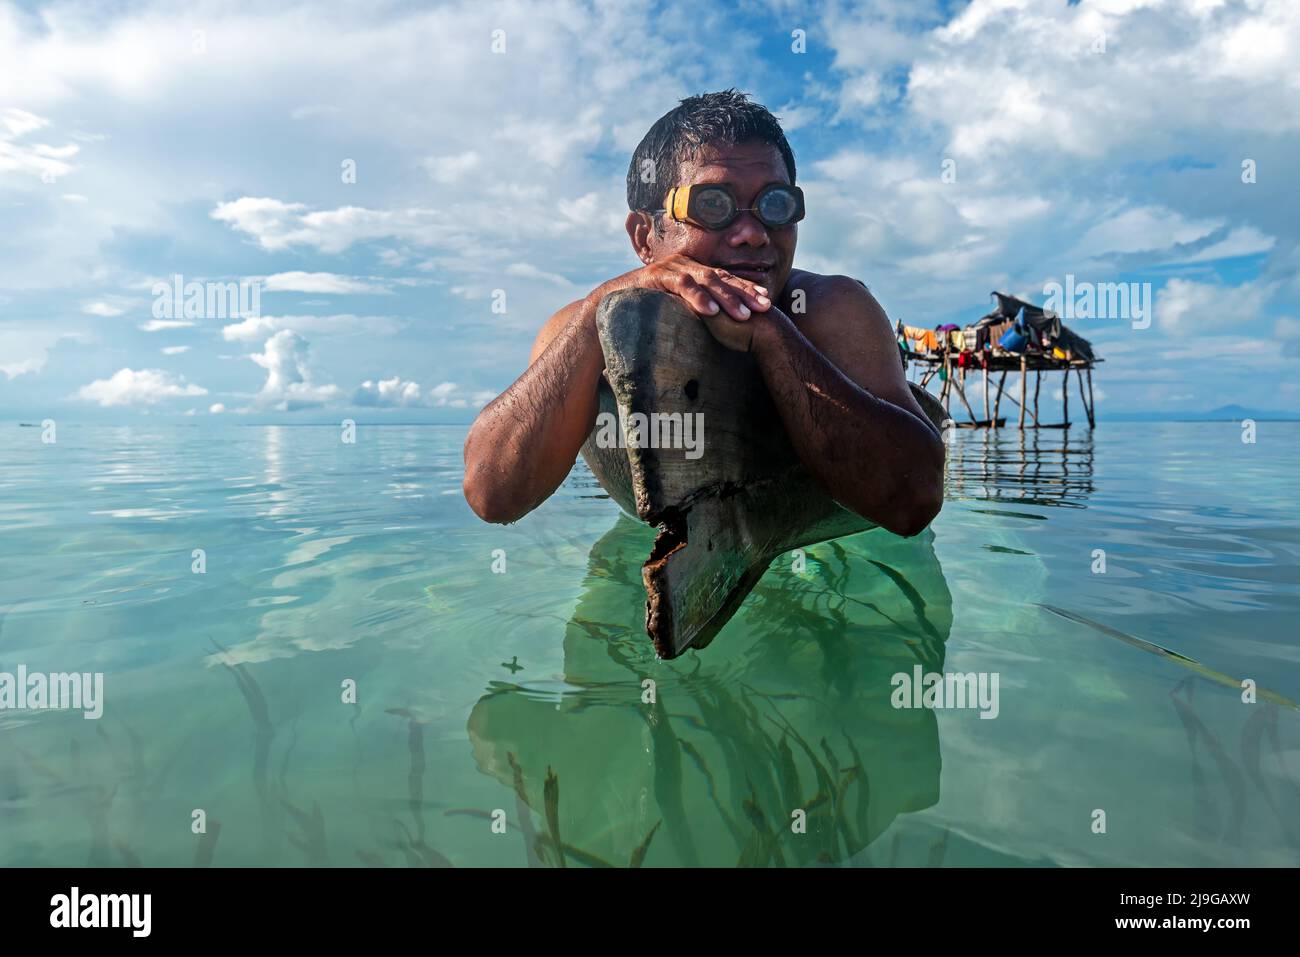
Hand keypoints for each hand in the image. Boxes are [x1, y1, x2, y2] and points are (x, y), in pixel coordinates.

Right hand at [637, 254, 770, 321]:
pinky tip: (711, 311)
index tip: (767, 302)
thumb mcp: (677, 309)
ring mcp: (671, 268)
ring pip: (706, 281)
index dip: (746, 289)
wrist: (608, 304)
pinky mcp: (657, 276)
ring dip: (726, 298)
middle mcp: (685, 266)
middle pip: (721, 277)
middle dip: (744, 293)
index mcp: (693, 272)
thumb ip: (696, 311)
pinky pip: (682, 285)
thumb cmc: (645, 311)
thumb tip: (722, 328)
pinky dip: (697, 298)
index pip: (726, 278)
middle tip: (764, 308)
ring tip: (743, 315)